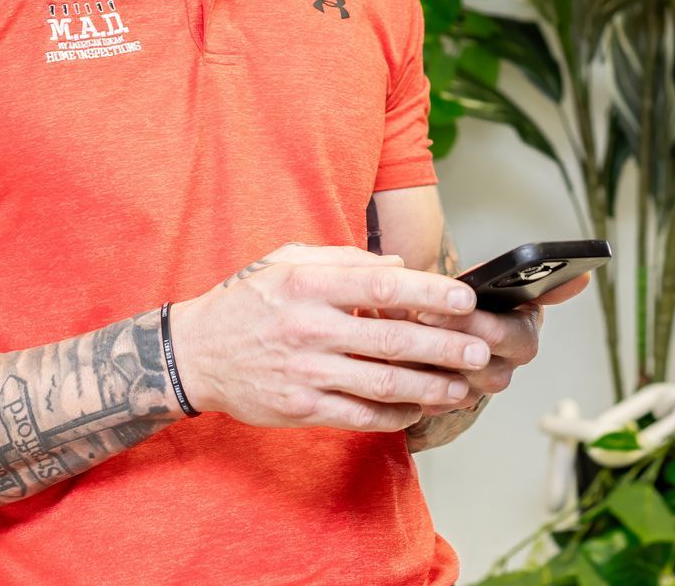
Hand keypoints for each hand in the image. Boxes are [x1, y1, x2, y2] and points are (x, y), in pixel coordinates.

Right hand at [172, 243, 488, 431]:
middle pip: (392, 340)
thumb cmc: (247, 301)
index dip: (430, 294)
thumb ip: (345, 258)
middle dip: (445, 348)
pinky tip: (420, 409)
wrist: (194, 354)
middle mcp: (310, 328)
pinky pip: (360, 415)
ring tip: (462, 387)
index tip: (466, 299)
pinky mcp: (302, 409)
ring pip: (383, 383)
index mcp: (309, 284)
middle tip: (479, 350)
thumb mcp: (287, 260)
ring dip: (430, 387)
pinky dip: (396, 415)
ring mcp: (306, 372)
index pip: (383, 287)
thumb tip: (399, 266)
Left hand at [414, 273, 589, 410]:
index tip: (462, 302)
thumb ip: (533, 276)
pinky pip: (428, 401)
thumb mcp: (497, 280)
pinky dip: (410, 380)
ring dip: (427, 361)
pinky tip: (392, 358)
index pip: (517, 337)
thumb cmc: (468, 297)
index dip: (486, 322)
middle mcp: (503, 367)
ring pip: (456, 387)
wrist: (435, 317)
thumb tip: (585, 278)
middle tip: (424, 316)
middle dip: (454, 339)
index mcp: (523, 335)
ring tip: (400, 334)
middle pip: (485, 366)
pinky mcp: (442, 403)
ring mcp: (473, 389)